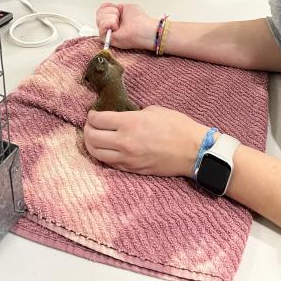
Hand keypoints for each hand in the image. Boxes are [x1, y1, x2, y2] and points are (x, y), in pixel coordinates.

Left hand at [83, 105, 207, 177]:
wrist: (193, 151)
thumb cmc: (177, 126)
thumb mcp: (153, 110)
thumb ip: (133, 113)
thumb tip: (121, 117)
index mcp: (129, 123)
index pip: (98, 120)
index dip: (92, 115)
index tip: (93, 113)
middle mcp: (124, 142)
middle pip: (91, 137)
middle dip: (87, 129)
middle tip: (90, 125)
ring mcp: (127, 159)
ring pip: (96, 153)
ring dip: (91, 144)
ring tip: (94, 138)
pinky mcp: (132, 170)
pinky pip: (109, 163)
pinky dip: (103, 155)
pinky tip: (106, 149)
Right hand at [95, 2, 156, 50]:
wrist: (144, 29)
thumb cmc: (140, 20)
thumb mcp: (127, 7)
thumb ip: (118, 7)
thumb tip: (113, 7)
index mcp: (114, 18)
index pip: (101, 9)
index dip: (108, 7)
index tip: (117, 9)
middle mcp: (109, 25)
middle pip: (99, 13)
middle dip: (111, 12)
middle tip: (120, 17)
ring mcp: (107, 32)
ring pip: (99, 18)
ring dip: (112, 17)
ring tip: (120, 24)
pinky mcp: (106, 38)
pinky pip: (101, 25)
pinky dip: (110, 23)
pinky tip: (117, 27)